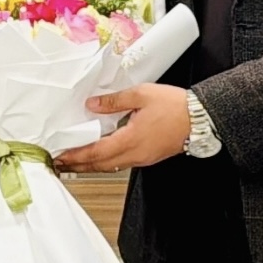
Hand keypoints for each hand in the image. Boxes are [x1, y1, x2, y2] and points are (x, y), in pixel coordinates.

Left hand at [52, 84, 190, 172]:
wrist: (201, 118)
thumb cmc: (176, 106)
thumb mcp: (141, 95)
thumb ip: (114, 101)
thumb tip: (93, 105)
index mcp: (131, 140)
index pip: (96, 153)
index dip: (76, 156)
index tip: (61, 157)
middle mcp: (135, 154)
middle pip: (99, 166)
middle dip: (78, 166)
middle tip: (60, 164)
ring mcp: (142, 158)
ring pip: (110, 167)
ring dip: (91, 165)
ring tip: (75, 161)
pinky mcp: (148, 157)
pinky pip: (122, 163)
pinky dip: (106, 162)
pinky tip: (100, 155)